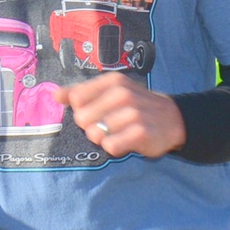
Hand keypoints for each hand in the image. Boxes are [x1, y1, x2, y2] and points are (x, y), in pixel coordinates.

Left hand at [56, 72, 184, 158]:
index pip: (76, 98)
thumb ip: (82, 92)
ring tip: (120, 132)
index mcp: (113, 82)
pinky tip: (126, 141)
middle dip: (91, 126)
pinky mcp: (140, 133)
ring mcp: (133, 113)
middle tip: (110, 125)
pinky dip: (115, 148)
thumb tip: (56, 95)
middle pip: (82, 119)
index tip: (96, 112)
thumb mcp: (111, 91)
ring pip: (94, 134)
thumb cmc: (136, 105)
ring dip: (104, 138)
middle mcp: (122, 94)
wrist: (173, 119)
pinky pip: (110, 146)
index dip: (81, 110)